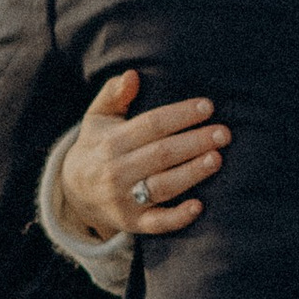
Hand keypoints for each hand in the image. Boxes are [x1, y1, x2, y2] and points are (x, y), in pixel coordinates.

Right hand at [58, 72, 227, 243]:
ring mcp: (124, 200)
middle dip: (194, 142)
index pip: (151, 125)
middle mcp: (116, 171)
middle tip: (224, 133)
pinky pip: (157, 224)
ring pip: (162, 186)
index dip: (180, 115)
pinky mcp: (134, 223)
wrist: (75, 192)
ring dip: (191, 173)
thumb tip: (132, 75)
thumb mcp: (98, 118)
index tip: (208, 106)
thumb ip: (113, 94)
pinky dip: (177, 217)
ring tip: (216, 159)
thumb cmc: (97, 146)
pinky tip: (199, 206)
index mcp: (111, 142)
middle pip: (161, 154)